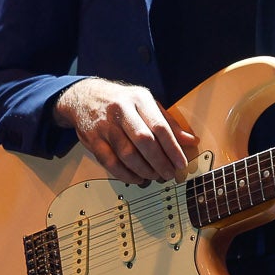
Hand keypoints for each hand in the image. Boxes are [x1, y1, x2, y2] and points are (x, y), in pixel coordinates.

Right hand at [52, 79, 199, 186]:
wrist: (84, 96)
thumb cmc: (121, 101)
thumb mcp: (146, 103)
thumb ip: (168, 122)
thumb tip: (190, 141)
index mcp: (139, 99)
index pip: (160, 126)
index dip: (172, 148)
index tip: (181, 163)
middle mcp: (122, 110)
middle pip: (144, 141)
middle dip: (159, 162)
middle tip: (169, 174)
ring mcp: (105, 125)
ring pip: (127, 154)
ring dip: (144, 170)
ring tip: (154, 176)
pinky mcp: (93, 139)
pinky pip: (110, 162)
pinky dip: (125, 175)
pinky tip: (136, 178)